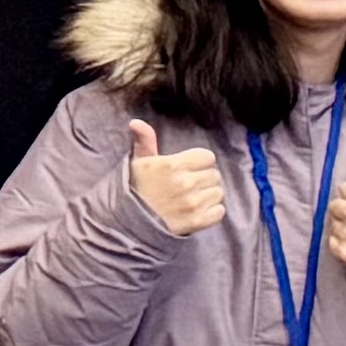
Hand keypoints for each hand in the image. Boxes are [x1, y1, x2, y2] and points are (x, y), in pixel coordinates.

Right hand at [126, 121, 227, 235]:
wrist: (126, 224)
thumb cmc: (134, 190)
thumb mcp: (138, 163)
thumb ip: (144, 141)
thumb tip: (136, 122)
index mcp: (172, 165)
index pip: (208, 157)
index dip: (200, 162)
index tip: (189, 169)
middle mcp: (185, 183)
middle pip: (214, 175)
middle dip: (203, 179)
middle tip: (188, 186)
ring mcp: (192, 203)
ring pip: (218, 193)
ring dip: (208, 195)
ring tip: (192, 199)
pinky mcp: (196, 222)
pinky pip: (219, 212)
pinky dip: (212, 212)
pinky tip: (197, 211)